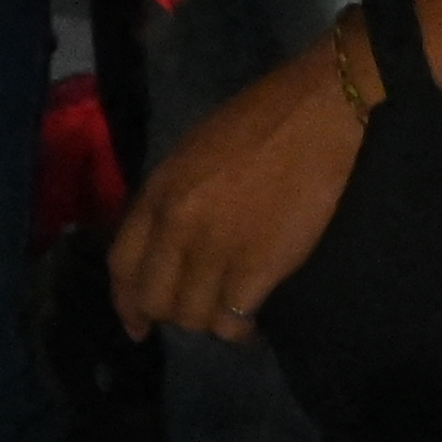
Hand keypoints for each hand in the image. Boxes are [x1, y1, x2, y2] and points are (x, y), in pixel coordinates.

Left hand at [106, 52, 368, 343]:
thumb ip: (174, 198)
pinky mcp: (258, 266)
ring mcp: (216, 248)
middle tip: (200, 311)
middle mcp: (177, 224)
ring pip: (192, 318)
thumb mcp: (195, 152)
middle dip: (173, 315)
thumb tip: (167, 244)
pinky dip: (240, 330)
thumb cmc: (264, 120)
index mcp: (159, 190)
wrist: (320, 112)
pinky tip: (253, 318)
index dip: (127, 303)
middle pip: (154, 300)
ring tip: (231, 311)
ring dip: (210, 322)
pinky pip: (232, 322)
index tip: (138, 324)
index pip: (122, 265)